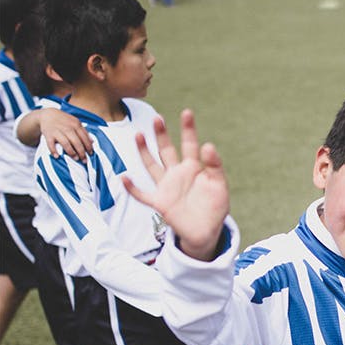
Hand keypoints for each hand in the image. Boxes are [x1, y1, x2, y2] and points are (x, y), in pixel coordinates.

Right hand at [39, 108, 92, 160]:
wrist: (47, 114)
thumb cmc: (64, 120)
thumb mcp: (75, 122)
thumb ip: (84, 132)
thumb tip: (92, 142)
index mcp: (76, 124)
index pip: (84, 137)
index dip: (88, 147)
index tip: (91, 154)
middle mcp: (67, 127)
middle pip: (76, 142)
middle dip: (82, 152)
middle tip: (84, 160)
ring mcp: (57, 131)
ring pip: (66, 143)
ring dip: (71, 152)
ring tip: (76, 159)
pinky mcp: (48, 134)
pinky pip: (50, 144)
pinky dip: (53, 150)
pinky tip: (57, 157)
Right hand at [122, 109, 229, 260]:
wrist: (206, 231)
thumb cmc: (214, 207)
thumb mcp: (219, 185)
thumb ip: (215, 166)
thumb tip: (208, 145)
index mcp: (194, 168)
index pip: (190, 144)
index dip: (188, 129)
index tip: (187, 112)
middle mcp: (177, 173)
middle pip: (166, 150)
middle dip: (162, 135)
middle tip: (157, 118)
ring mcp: (167, 187)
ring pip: (152, 166)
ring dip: (144, 152)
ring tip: (138, 135)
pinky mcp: (160, 202)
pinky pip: (143, 195)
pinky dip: (133, 188)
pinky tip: (124, 178)